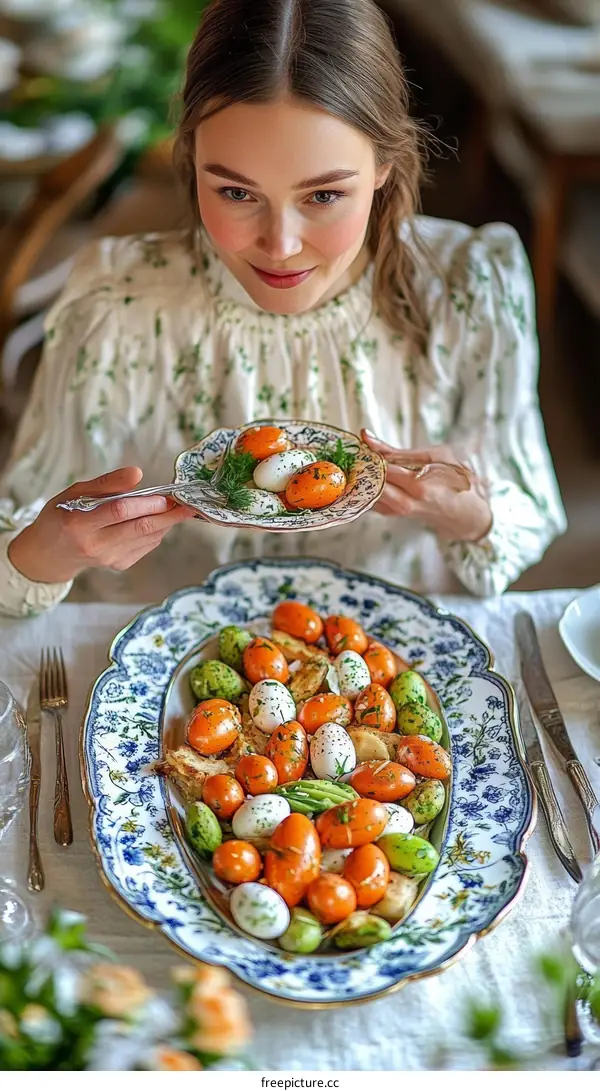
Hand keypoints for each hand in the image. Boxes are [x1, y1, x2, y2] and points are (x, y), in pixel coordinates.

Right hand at [8, 467, 196, 583]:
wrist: (51, 554)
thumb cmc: (62, 516)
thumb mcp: (74, 493)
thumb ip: (106, 484)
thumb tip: (137, 473)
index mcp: (80, 522)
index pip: (119, 510)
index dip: (147, 502)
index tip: (167, 494)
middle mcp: (96, 544)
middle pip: (140, 527)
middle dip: (168, 515)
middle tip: (187, 503)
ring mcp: (109, 558)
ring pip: (147, 538)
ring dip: (167, 522)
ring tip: (179, 508)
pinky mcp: (119, 565)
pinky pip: (146, 545)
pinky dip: (157, 531)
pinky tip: (159, 520)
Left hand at [362, 430, 492, 542]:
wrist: (465, 512)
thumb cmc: (453, 478)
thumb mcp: (434, 456)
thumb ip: (396, 450)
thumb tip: (366, 436)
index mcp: (419, 485)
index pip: (382, 468)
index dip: (369, 454)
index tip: (361, 442)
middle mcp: (406, 502)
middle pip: (370, 483)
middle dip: (360, 467)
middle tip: (356, 453)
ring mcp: (398, 511)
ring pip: (367, 493)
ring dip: (360, 477)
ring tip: (359, 462)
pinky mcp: (393, 514)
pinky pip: (370, 500)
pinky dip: (364, 487)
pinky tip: (364, 475)